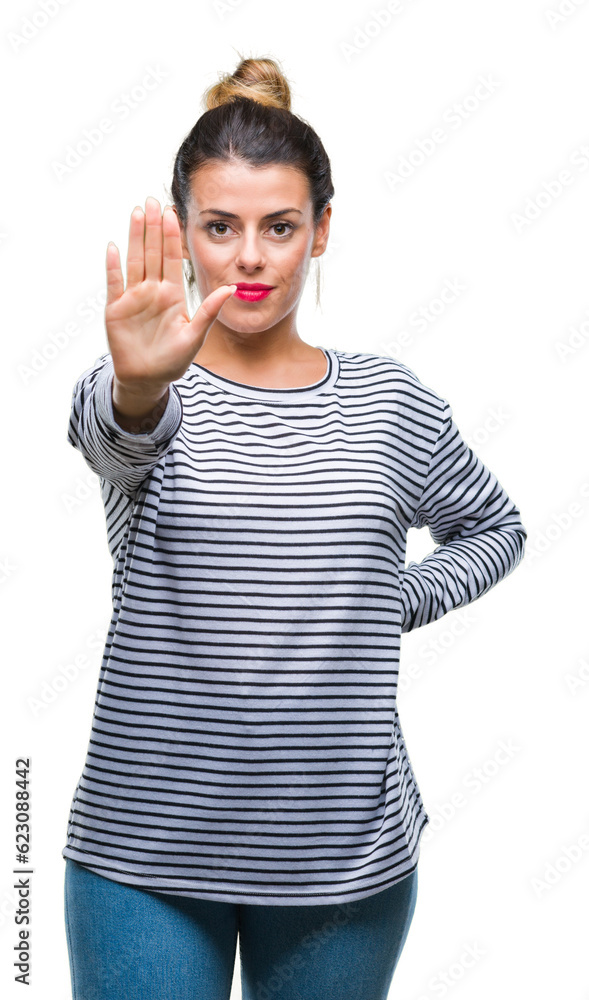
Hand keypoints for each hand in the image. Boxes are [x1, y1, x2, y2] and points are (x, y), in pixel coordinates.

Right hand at [104, 196, 235, 394]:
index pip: (172, 259)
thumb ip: (209, 311)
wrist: (148, 379)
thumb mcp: (195, 335)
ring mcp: (133, 298)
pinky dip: (113, 267)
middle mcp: (152, 291)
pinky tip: (113, 247)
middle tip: (153, 201)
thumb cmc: (173, 360)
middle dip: (152, 227)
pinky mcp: (116, 309)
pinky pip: (115, 283)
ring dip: (134, 237)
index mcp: (172, 295)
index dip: (172, 237)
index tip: (174, 214)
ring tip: (136, 212)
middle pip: (152, 253)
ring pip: (134, 261)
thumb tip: (232, 288)